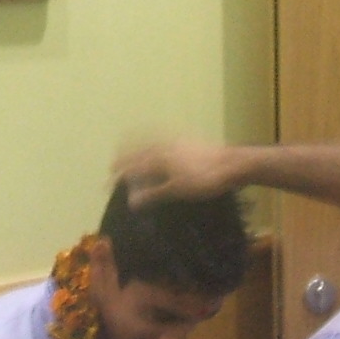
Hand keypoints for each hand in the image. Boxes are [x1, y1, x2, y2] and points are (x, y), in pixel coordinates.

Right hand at [112, 139, 244, 206]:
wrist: (232, 163)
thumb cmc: (204, 180)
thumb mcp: (177, 190)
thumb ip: (153, 193)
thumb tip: (131, 201)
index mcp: (159, 158)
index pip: (133, 167)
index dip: (120, 175)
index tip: (107, 183)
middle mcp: (164, 146)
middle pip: (139, 152)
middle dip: (124, 158)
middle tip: (112, 165)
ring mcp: (177, 141)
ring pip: (150, 142)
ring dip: (137, 146)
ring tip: (128, 148)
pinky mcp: (188, 140)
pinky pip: (164, 138)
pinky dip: (154, 139)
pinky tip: (158, 144)